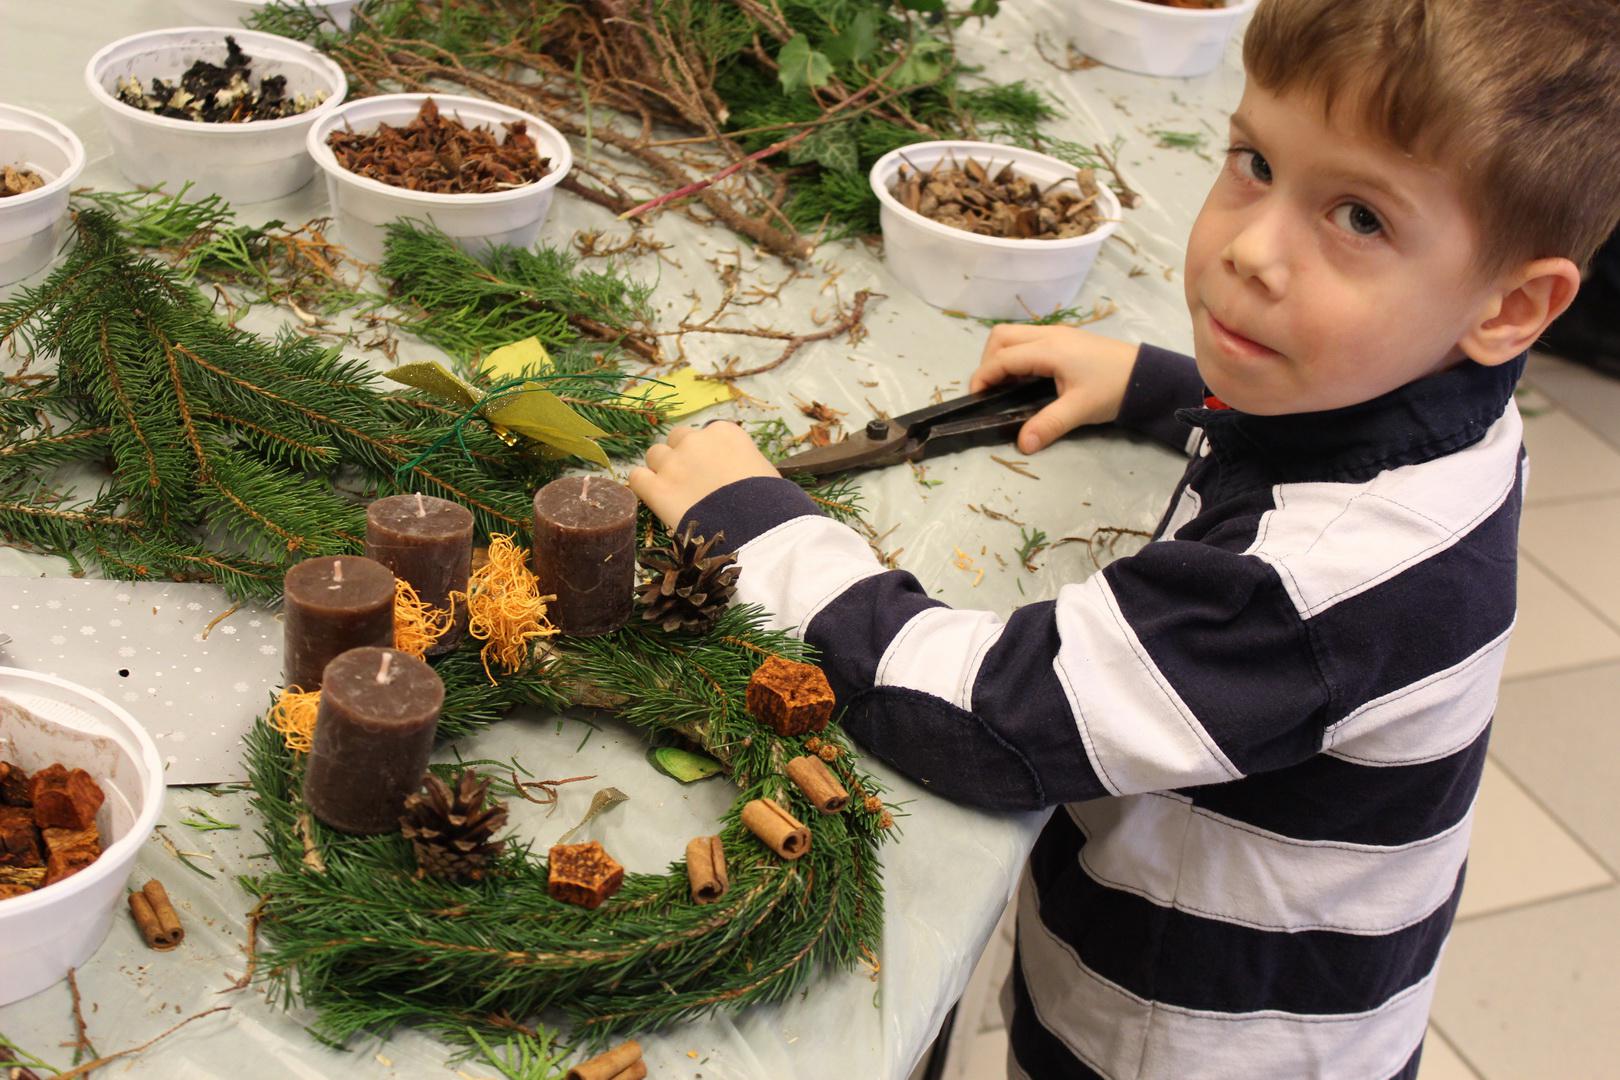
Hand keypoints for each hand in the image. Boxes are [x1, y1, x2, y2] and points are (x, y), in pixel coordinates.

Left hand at [629, 422, 778, 527]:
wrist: (758, 528)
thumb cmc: (771, 502)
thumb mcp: (762, 470)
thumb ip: (740, 461)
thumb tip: (736, 472)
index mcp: (724, 432)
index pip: (705, 434)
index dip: (706, 454)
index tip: (712, 472)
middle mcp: (695, 440)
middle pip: (677, 439)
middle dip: (682, 457)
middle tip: (692, 482)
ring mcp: (673, 463)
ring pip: (655, 455)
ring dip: (662, 469)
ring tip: (674, 492)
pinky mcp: (657, 488)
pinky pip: (636, 477)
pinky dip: (643, 485)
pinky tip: (654, 497)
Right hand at [971, 325, 1139, 452]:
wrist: (1147, 375)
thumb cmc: (1113, 388)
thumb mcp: (1080, 409)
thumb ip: (1049, 425)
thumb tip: (1023, 444)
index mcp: (1049, 349)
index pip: (1002, 357)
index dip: (983, 376)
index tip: (977, 399)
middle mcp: (1048, 335)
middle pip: (1001, 336)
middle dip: (988, 361)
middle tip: (992, 390)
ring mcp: (1056, 334)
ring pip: (1014, 335)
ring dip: (1002, 356)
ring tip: (1006, 386)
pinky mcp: (1064, 339)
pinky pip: (1028, 340)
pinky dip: (1016, 356)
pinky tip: (1025, 380)